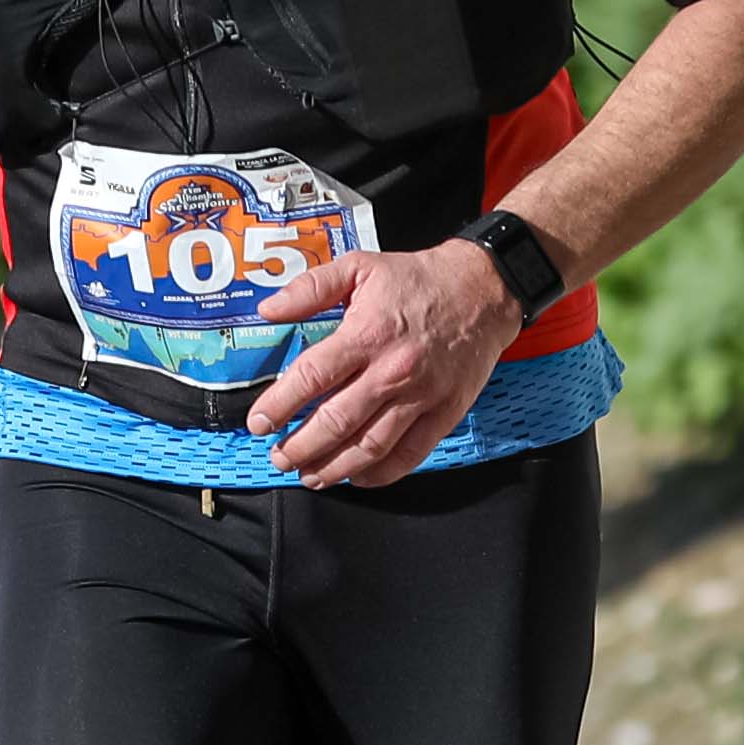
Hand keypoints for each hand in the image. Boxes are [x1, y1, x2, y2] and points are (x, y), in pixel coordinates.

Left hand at [242, 240, 527, 488]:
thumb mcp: (360, 267)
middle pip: (336, 422)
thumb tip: (267, 309)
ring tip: (309, 475)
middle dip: (300, 447)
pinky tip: (357, 477)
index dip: (279, 405)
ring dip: (334, 468)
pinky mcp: (445, 413)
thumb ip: (310, 288)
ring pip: (369, 447)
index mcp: (367, 334)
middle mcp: (392, 371)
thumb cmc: (419, 280)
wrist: (485, 289)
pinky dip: (380, 474)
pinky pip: (410, 455)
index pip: (312, 377)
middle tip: (279, 457)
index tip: (259, 424)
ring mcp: (421, 396)